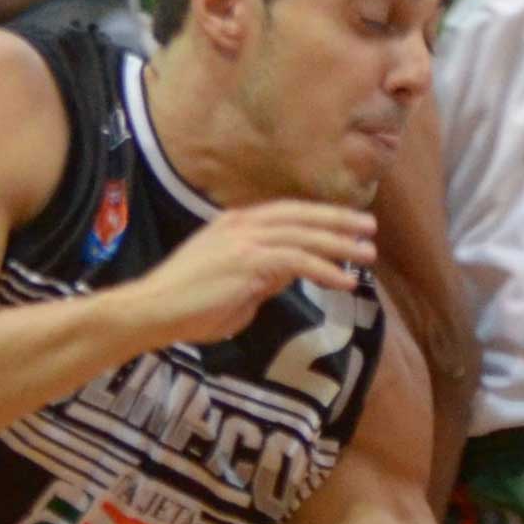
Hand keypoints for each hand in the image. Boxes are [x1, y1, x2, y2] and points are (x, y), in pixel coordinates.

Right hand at [121, 196, 375, 348]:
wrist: (153, 310)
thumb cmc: (187, 306)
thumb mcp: (233, 285)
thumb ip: (262, 276)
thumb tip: (289, 275)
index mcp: (235, 224)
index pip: (288, 212)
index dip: (320, 215)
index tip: (348, 222)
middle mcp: (241, 224)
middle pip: (301, 215)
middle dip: (339, 221)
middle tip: (370, 228)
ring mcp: (244, 241)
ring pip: (304, 235)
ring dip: (340, 245)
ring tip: (366, 254)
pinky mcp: (247, 262)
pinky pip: (297, 261)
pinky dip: (325, 270)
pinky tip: (345, 281)